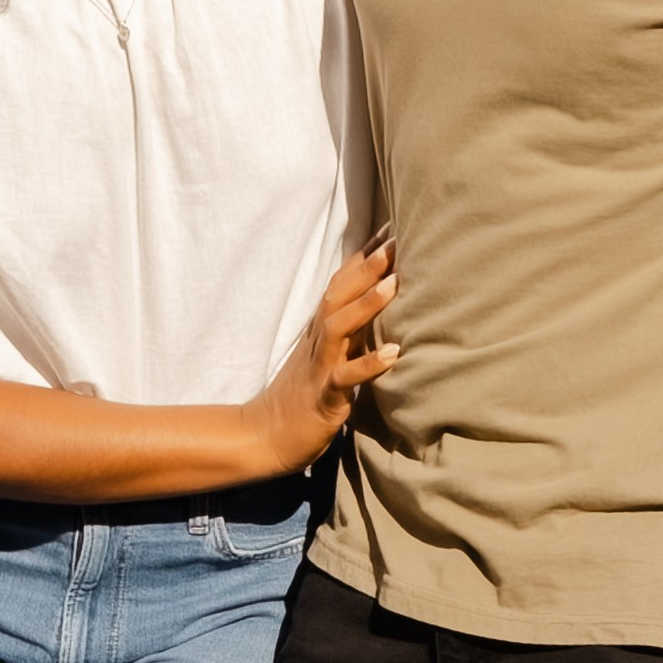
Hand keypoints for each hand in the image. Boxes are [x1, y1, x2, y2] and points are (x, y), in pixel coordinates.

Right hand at [250, 242, 399, 473]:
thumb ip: (348, 326)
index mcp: (321, 329)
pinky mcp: (325, 396)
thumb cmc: (303, 393)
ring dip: (366, 304)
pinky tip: (395, 354)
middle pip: (339, 294)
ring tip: (395, 283)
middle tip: (396, 239)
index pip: (341, 284)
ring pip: (340, 327)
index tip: (390, 227)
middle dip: (367, 266)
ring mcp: (320, 366)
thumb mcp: (327, 352)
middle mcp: (319, 340)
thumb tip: (376, 300)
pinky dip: (369, 364)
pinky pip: (346, 378)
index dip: (364, 256)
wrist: (266, 435)